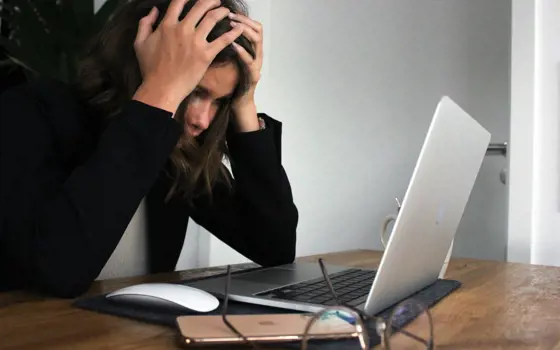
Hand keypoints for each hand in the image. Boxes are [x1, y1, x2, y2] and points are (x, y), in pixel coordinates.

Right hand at [132, 0, 243, 113]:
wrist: (162, 88)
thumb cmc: (150, 69)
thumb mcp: (140, 43)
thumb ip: (145, 24)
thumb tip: (153, 11)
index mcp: (167, 25)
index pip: (179, 2)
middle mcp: (182, 29)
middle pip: (200, 7)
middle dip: (211, 1)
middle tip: (217, 1)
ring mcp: (195, 41)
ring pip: (212, 19)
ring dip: (222, 12)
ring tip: (227, 11)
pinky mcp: (206, 55)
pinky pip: (223, 40)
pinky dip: (233, 32)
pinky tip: (239, 29)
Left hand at [229, 13, 263, 130]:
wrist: (240, 100)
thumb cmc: (233, 79)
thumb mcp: (231, 58)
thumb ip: (228, 44)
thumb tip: (215, 29)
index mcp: (252, 48)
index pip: (254, 25)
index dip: (243, 17)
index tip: (228, 12)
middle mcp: (257, 54)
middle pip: (258, 29)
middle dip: (244, 20)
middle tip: (230, 16)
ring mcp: (257, 64)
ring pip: (257, 42)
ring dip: (244, 31)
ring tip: (231, 26)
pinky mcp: (253, 75)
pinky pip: (250, 60)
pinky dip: (242, 51)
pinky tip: (233, 45)